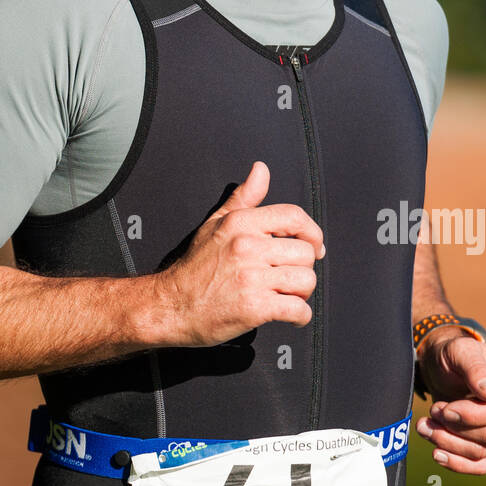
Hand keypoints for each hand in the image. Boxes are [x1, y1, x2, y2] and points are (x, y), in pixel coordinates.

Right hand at [155, 160, 323, 347]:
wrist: (171, 305)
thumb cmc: (195, 266)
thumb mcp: (215, 223)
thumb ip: (244, 196)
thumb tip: (261, 170)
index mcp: (241, 223)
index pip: (294, 217)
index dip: (312, 233)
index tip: (314, 246)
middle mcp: (247, 247)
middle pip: (305, 253)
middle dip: (303, 268)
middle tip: (290, 277)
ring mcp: (252, 278)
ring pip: (306, 280)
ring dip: (303, 292)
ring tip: (288, 295)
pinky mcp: (255, 308)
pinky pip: (298, 309)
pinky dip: (300, 316)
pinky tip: (290, 315)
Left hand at [415, 332, 485, 473]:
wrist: (445, 366)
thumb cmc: (456, 354)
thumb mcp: (460, 350)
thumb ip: (475, 367)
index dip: (473, 416)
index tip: (444, 409)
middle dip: (456, 429)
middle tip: (431, 412)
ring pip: (483, 451)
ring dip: (450, 444)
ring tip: (424, 427)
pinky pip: (482, 464)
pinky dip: (458, 463)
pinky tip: (437, 454)